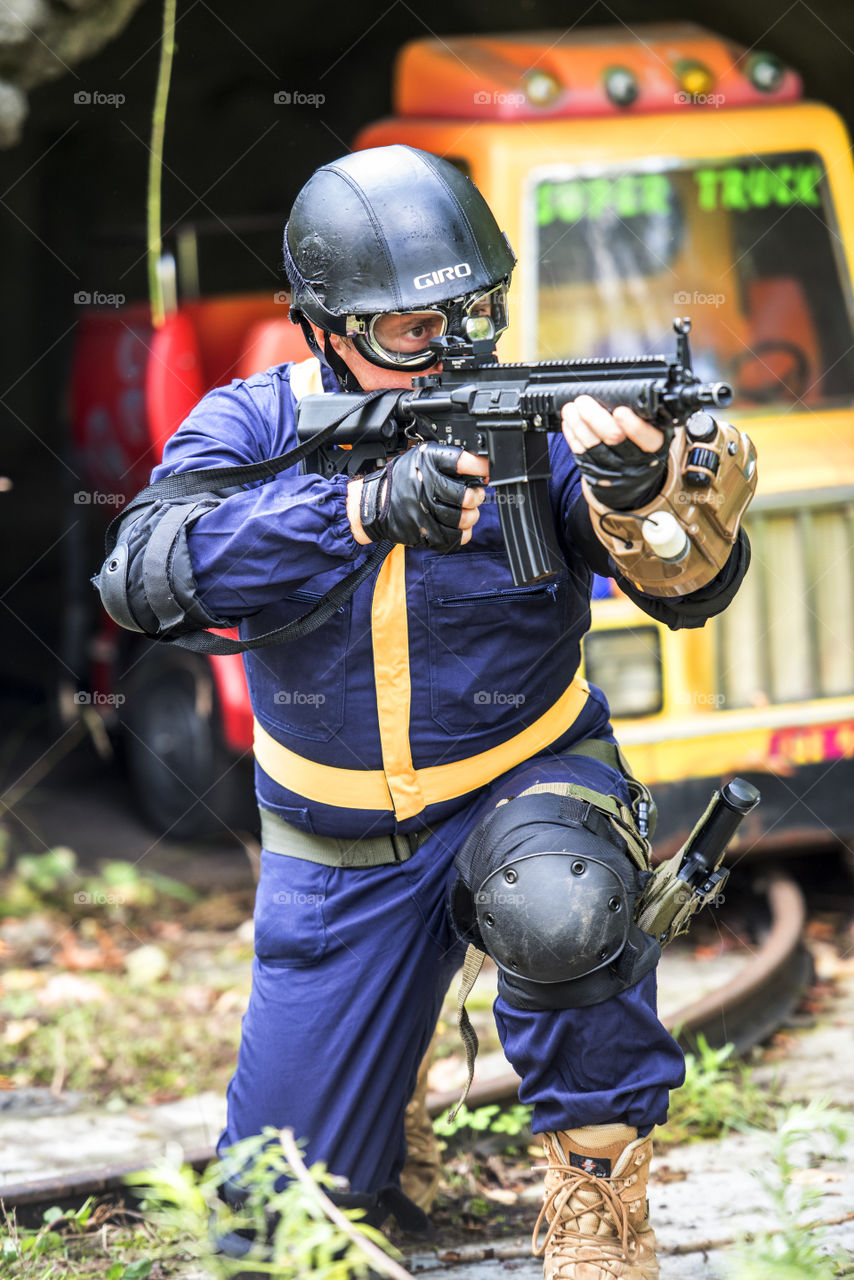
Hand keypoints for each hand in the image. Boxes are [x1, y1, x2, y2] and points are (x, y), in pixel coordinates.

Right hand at [347, 445, 487, 547]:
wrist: (375, 503)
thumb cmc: (402, 479)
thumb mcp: (421, 457)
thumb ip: (448, 459)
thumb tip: (481, 467)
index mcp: (427, 463)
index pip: (461, 461)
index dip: (479, 466)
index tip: (486, 470)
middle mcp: (426, 487)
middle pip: (465, 495)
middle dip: (476, 496)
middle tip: (475, 495)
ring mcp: (425, 513)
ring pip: (463, 519)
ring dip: (471, 516)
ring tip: (467, 511)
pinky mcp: (425, 533)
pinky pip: (455, 537)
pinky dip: (462, 533)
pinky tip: (458, 525)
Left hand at [561, 395, 671, 510]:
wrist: (631, 479)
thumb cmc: (641, 444)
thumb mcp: (652, 431)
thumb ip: (642, 416)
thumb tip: (617, 395)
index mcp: (654, 445)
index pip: (649, 438)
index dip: (634, 426)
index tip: (620, 412)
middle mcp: (634, 459)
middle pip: (614, 438)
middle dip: (594, 417)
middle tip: (583, 401)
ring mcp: (612, 467)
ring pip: (592, 445)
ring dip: (577, 423)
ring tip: (571, 407)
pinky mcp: (594, 471)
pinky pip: (580, 452)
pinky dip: (572, 434)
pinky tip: (568, 421)